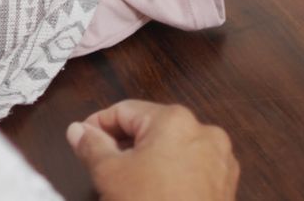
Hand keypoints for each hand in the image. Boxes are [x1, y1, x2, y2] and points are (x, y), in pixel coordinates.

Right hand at [67, 100, 239, 200]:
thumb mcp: (109, 174)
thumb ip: (91, 146)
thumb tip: (77, 130)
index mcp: (174, 120)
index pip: (126, 111)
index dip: (98, 124)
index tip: (82, 137)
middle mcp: (204, 131)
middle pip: (152, 128)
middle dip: (125, 143)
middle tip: (100, 161)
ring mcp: (220, 158)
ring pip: (174, 148)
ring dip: (149, 159)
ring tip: (128, 180)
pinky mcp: (226, 183)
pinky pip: (193, 168)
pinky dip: (172, 173)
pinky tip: (155, 192)